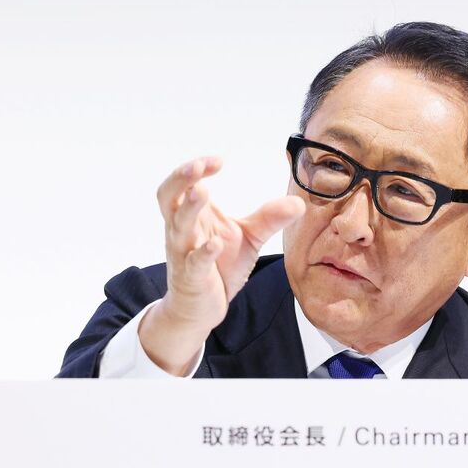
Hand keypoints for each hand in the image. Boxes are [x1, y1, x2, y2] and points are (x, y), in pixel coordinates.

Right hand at [139, 156, 304, 375]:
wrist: (201, 308)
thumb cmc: (219, 266)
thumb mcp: (249, 237)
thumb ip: (270, 218)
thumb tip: (299, 202)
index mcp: (193, 215)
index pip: (184, 183)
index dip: (196, 168)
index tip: (218, 160)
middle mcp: (182, 230)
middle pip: (168, 197)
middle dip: (180, 179)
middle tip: (197, 166)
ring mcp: (183, 253)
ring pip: (178, 227)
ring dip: (189, 209)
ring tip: (202, 191)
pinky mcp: (191, 278)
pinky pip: (193, 263)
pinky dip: (202, 253)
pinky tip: (215, 243)